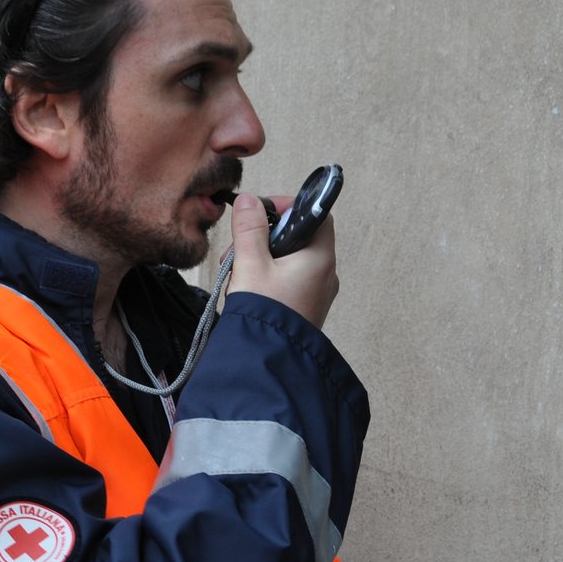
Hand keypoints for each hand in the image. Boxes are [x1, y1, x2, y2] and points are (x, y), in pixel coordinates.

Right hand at [225, 193, 338, 329]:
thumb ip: (249, 230)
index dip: (289, 206)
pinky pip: (290, 280)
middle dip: (264, 236)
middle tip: (240, 248)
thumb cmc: (264, 314)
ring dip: (262, 257)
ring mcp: (317, 292)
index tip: (262, 212)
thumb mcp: (250, 265)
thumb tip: (250, 201)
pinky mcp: (306, 306)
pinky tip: (247, 288)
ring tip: (238, 273)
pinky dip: (269, 276)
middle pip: (298, 236)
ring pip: (290, 259)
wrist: (268, 360)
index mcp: (319, 258)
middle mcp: (325, 273)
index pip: (316, 214)